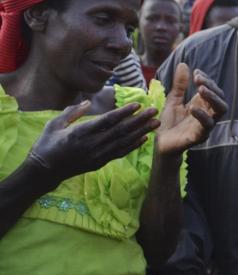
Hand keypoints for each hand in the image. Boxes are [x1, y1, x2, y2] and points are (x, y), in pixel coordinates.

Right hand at [28, 100, 159, 185]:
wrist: (44, 172)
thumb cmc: (46, 145)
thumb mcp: (53, 125)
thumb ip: (71, 113)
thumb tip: (88, 101)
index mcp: (79, 133)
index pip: (107, 121)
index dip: (123, 113)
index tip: (138, 104)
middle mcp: (91, 145)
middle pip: (120, 131)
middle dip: (139, 120)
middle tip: (154, 111)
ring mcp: (97, 156)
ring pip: (123, 142)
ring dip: (141, 132)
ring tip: (155, 124)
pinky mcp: (99, 163)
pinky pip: (120, 153)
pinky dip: (133, 146)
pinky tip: (144, 138)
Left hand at [156, 63, 227, 157]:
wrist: (161, 143)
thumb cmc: (170, 122)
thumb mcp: (173, 99)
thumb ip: (180, 85)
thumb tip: (184, 64)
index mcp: (204, 105)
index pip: (213, 90)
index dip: (207, 80)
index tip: (196, 73)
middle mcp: (209, 114)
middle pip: (221, 98)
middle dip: (212, 87)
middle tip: (198, 79)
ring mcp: (206, 125)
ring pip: (220, 111)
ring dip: (213, 98)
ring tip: (200, 89)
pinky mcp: (200, 136)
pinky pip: (207, 125)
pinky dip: (202, 115)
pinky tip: (192, 107)